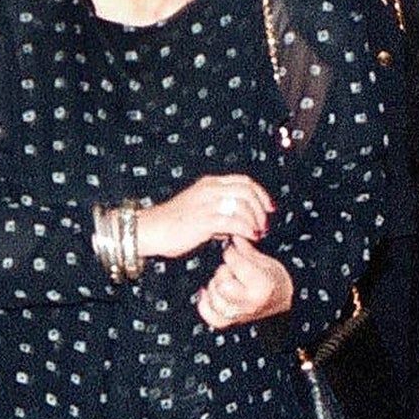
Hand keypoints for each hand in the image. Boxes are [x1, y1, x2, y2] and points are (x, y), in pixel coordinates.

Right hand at [138, 174, 273, 258]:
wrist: (149, 230)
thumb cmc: (171, 224)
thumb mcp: (196, 210)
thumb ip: (216, 213)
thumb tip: (233, 226)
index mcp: (209, 184)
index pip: (244, 181)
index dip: (260, 193)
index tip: (269, 208)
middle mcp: (209, 190)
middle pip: (247, 191)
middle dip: (261, 208)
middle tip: (264, 224)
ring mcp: (206, 204)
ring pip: (243, 205)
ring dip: (255, 220)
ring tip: (257, 233)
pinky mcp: (203, 220)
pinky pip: (233, 222)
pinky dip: (246, 230)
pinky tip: (249, 237)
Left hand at [195, 238, 292, 328]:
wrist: (283, 301)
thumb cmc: (277, 280)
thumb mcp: (266, 261)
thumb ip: (246, 250)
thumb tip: (232, 237)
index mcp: (262, 286)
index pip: (235, 264)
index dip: (231, 253)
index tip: (232, 250)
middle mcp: (250, 304)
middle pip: (222, 284)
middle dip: (223, 272)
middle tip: (231, 269)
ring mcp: (239, 315)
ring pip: (214, 299)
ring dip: (215, 286)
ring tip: (225, 281)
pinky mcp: (230, 322)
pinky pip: (210, 316)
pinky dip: (206, 304)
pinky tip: (208, 292)